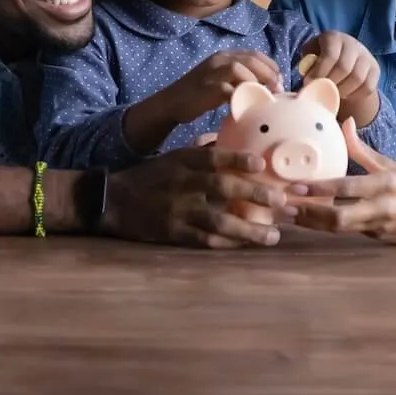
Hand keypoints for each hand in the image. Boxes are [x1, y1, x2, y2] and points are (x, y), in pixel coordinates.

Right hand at [99, 147, 288, 248]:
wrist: (112, 200)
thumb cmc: (150, 177)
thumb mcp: (173, 158)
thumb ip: (202, 155)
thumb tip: (237, 149)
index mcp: (182, 161)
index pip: (212, 156)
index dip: (237, 159)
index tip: (261, 163)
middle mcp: (181, 183)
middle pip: (222, 187)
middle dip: (255, 194)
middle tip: (283, 200)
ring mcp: (177, 210)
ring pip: (218, 220)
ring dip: (249, 228)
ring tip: (273, 235)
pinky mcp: (172, 233)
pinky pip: (204, 240)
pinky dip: (227, 243)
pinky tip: (246, 245)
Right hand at [165, 49, 284, 123]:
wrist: (170, 103)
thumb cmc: (198, 94)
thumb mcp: (220, 80)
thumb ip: (239, 79)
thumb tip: (265, 87)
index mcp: (224, 56)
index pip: (254, 54)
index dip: (271, 66)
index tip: (280, 81)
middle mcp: (218, 60)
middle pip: (251, 60)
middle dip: (268, 74)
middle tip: (278, 89)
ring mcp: (211, 73)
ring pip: (239, 69)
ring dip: (256, 82)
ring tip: (266, 96)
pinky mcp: (206, 88)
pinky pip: (227, 89)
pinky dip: (240, 96)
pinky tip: (248, 105)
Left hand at [290, 121, 395, 245]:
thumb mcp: (390, 165)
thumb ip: (362, 150)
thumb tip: (345, 123)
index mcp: (384, 184)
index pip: (346, 187)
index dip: (319, 189)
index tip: (295, 185)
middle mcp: (381, 207)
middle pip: (339, 217)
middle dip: (310, 214)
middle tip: (285, 207)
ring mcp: (380, 227)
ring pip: (340, 229)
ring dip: (313, 224)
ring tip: (289, 217)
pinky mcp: (379, 240)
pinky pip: (349, 235)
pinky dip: (328, 229)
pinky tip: (309, 224)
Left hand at [300, 31, 380, 127]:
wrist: (343, 59)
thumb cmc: (321, 58)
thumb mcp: (311, 56)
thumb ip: (307, 65)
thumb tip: (308, 81)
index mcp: (334, 38)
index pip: (330, 55)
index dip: (319, 72)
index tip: (310, 83)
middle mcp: (353, 44)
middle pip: (344, 68)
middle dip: (330, 83)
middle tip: (322, 90)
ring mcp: (366, 56)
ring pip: (358, 78)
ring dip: (342, 90)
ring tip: (332, 93)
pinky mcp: (375, 69)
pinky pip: (368, 87)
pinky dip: (355, 95)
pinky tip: (345, 94)